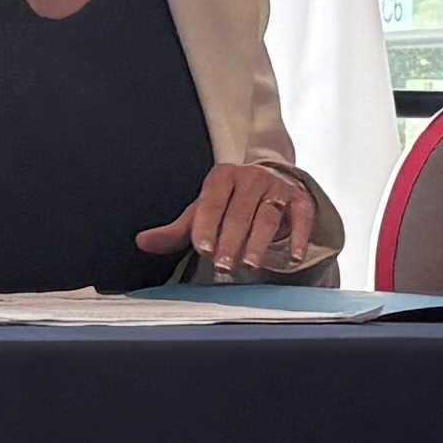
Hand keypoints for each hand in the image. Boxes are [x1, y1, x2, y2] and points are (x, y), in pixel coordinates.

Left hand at [140, 158, 335, 280]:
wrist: (270, 182)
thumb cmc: (229, 203)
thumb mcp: (202, 213)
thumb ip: (175, 230)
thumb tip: (142, 242)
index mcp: (222, 176)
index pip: (212, 200)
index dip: (207, 225)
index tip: (202, 248)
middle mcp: (251, 177)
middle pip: (240, 211)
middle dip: (231, 240)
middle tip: (223, 266)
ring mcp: (277, 186)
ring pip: (268, 215)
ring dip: (259, 242)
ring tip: (250, 265)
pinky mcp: (300, 198)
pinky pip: (301, 216)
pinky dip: (299, 236)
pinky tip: (293, 257)